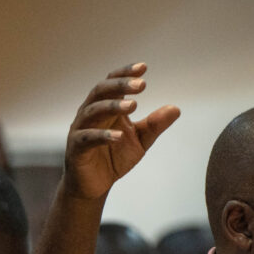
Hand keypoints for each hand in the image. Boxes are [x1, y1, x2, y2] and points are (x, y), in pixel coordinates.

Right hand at [65, 62, 180, 199]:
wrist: (95, 185)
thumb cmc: (114, 157)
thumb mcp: (140, 141)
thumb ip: (155, 125)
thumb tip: (176, 108)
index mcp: (106, 108)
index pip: (113, 84)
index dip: (125, 74)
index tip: (143, 67)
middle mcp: (91, 113)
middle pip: (101, 91)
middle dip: (121, 85)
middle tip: (141, 84)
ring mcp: (81, 129)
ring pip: (93, 111)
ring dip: (113, 106)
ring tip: (133, 105)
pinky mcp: (76, 148)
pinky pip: (88, 138)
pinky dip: (103, 135)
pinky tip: (119, 136)